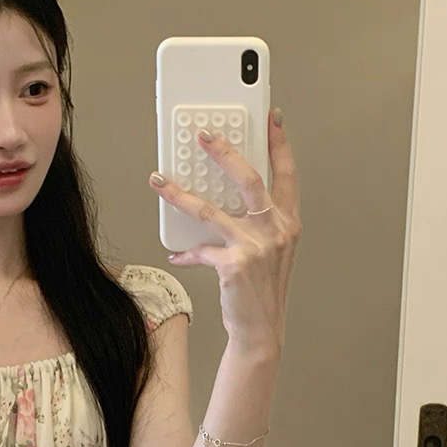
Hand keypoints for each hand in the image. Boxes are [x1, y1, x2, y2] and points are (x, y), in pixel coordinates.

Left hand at [150, 107, 299, 356]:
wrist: (261, 328)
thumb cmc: (264, 289)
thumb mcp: (273, 250)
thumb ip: (258, 223)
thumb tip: (226, 198)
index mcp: (287, 222)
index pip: (285, 173)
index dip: (279, 143)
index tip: (272, 117)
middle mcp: (275, 230)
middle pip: (249, 179)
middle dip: (225, 153)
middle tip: (204, 135)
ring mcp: (255, 247)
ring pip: (211, 210)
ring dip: (180, 194)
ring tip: (159, 180)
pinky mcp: (233, 264)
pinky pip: (200, 250)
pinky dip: (186, 252)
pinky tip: (175, 254)